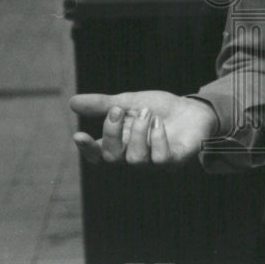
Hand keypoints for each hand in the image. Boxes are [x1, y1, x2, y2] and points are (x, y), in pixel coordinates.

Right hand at [70, 90, 217, 166]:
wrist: (192, 108)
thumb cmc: (159, 108)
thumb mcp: (129, 101)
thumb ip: (103, 105)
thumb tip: (72, 102)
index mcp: (120, 144)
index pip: (98, 155)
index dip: (87, 150)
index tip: (78, 135)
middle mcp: (133, 156)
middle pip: (113, 157)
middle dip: (111, 133)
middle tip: (117, 109)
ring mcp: (154, 162)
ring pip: (135, 159)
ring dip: (138, 132)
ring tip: (146, 112)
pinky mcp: (174, 161)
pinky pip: (160, 159)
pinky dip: (157, 139)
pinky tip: (159, 123)